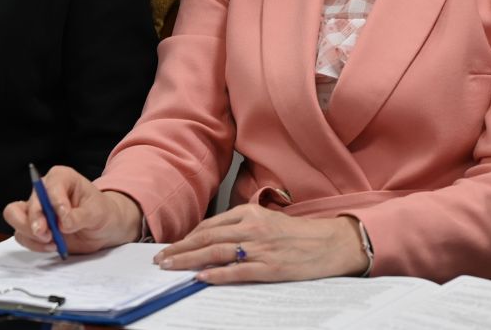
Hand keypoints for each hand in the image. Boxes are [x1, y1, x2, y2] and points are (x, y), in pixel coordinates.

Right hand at [2, 165, 142, 254]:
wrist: (103, 228)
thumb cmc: (101, 212)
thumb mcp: (97, 212)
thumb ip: (79, 216)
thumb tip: (63, 223)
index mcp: (61, 178)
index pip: (49, 185)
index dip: (53, 201)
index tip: (63, 216)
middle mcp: (44, 191)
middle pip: (27, 202)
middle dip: (34, 220)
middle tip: (47, 234)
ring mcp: (37, 210)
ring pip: (16, 217)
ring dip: (30, 233)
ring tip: (51, 241)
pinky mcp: (34, 227)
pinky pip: (22, 235)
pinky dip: (34, 244)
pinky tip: (51, 246)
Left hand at [153, 204, 367, 283]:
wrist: (329, 243)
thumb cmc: (297, 233)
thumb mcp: (266, 220)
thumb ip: (240, 225)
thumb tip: (210, 238)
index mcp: (250, 213)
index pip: (209, 225)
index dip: (187, 237)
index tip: (171, 246)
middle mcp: (252, 228)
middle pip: (207, 238)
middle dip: (180, 249)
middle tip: (160, 259)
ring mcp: (260, 248)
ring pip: (217, 253)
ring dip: (189, 260)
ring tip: (171, 267)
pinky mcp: (269, 268)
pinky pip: (238, 271)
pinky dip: (217, 274)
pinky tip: (202, 277)